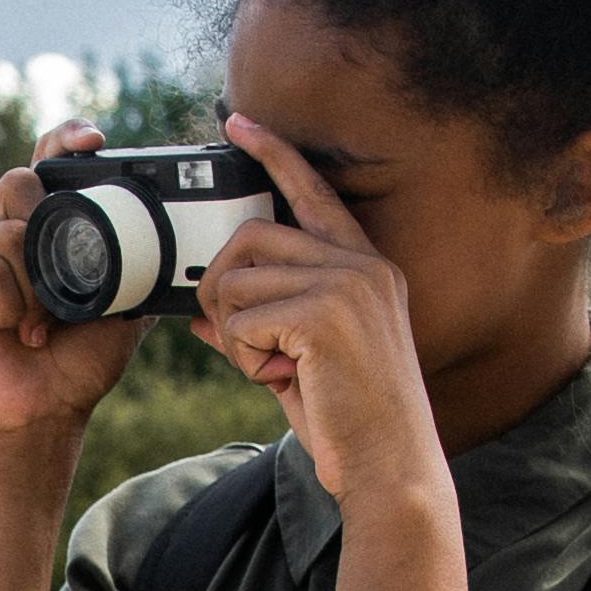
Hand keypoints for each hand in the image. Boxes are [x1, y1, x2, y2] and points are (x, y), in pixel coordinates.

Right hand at [0, 123, 137, 455]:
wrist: (45, 412)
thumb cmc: (78, 361)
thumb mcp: (126, 304)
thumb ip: (141, 264)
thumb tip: (182, 240)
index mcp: (36, 226)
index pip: (43, 159)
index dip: (63, 139)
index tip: (93, 139)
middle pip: (20, 182)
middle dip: (51, 235)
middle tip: (62, 291)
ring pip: (6, 232)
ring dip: (34, 287)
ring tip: (35, 324)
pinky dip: (5, 304)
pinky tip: (3, 329)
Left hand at [190, 115, 445, 514]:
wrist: (390, 468)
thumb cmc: (351, 422)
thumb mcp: (301, 364)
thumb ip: (259, 327)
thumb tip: (199, 314)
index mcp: (366, 268)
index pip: (313, 192)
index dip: (273, 154)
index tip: (238, 122)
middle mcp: (362, 266)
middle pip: (249, 238)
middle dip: (223, 292)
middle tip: (239, 342)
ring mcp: (347, 285)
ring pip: (237, 281)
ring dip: (236, 335)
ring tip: (274, 368)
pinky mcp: (325, 314)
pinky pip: (243, 319)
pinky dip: (247, 358)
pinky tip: (284, 380)